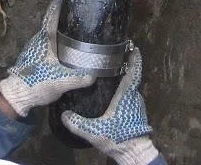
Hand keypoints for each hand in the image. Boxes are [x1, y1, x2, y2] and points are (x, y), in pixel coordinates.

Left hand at [0, 0, 95, 116]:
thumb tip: (95, 75)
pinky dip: (53, 40)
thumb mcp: (60, 83)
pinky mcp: (31, 57)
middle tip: (73, 10)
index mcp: (44, 42)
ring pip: (46, 34)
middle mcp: (36, 41)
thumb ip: (78, 79)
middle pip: (49, 24)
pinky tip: (61, 47)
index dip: (56, 7)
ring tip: (70, 27)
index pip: (51, 19)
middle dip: (60, 16)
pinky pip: (44, 43)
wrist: (15, 97)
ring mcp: (32, 49)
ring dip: (56, 29)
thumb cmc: (35, 85)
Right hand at [62, 47, 159, 164]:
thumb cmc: (119, 138)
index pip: (134, 71)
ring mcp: (136, 104)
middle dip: (125, 65)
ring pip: (131, 86)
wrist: (135, 154)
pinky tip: (113, 91)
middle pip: (132, 76)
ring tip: (110, 71)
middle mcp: (134, 96)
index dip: (134, 58)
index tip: (132, 47)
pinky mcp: (136, 112)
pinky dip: (124, 88)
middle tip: (113, 56)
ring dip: (125, 77)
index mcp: (127, 94)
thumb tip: (64, 115)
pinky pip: (130, 95)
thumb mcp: (95, 131)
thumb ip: (78, 123)